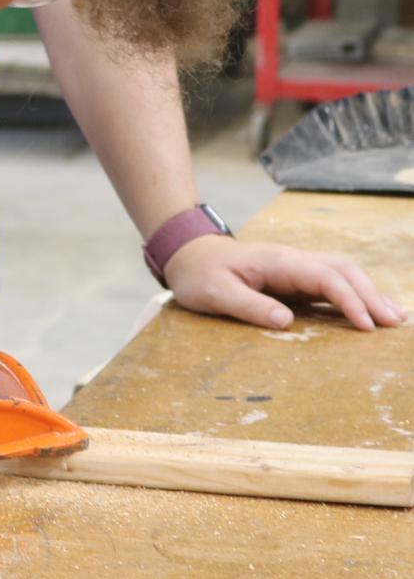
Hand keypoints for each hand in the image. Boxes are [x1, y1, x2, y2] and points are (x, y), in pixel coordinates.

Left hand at [163, 233, 406, 331]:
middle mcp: (291, 259)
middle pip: (342, 270)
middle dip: (370, 294)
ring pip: (341, 272)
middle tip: (394, 323)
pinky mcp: (293, 277)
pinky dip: (354, 294)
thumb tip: (286, 321)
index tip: (366, 326)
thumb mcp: (214, 292)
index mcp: (277, 262)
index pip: (324, 277)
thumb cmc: (199, 273)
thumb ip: (248, 305)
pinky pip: (330, 281)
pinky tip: (368, 310)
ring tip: (394, 317)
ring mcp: (294, 266)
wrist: (187, 254)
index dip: (348, 300)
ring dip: (368, 292)